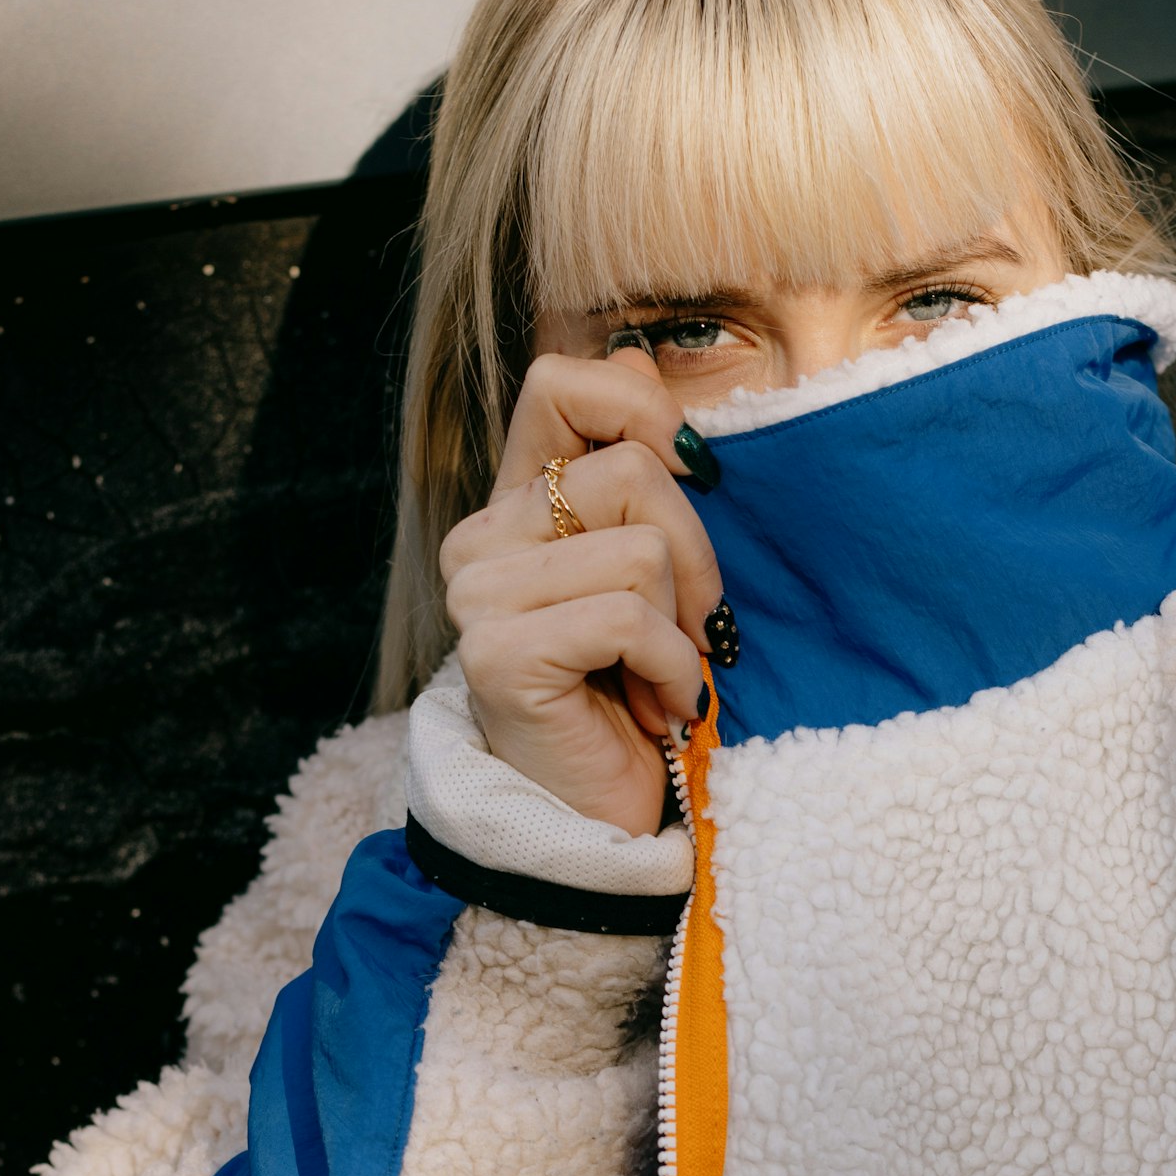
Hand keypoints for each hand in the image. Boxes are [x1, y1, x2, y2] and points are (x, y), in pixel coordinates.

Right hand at [441, 354, 722, 834]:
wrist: (597, 822)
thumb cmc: (633, 695)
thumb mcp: (651, 573)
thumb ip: (638, 473)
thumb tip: (637, 352)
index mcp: (516, 505)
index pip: (560, 382)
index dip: (641, 406)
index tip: (694, 476)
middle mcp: (479, 541)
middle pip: (631, 472)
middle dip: (697, 556)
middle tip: (698, 631)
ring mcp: (477, 596)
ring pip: (641, 548)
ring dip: (684, 627)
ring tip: (667, 679)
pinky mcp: (496, 652)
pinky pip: (627, 617)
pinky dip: (671, 669)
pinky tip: (660, 709)